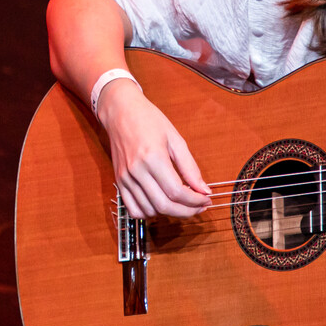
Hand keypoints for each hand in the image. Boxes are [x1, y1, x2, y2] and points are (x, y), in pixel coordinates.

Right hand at [95, 81, 211, 217]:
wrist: (120, 111)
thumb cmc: (149, 120)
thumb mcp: (175, 139)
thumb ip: (190, 167)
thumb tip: (204, 190)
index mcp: (153, 157)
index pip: (177, 192)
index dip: (195, 201)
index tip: (206, 200)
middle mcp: (137, 170)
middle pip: (164, 206)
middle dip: (186, 211)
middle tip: (199, 207)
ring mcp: (125, 178)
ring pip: (149, 210)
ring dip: (169, 213)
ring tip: (182, 204)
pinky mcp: (119, 182)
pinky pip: (133, 209)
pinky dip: (149, 213)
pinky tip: (160, 205)